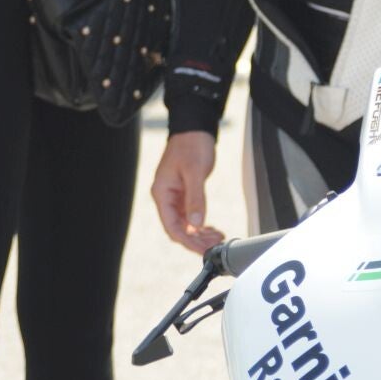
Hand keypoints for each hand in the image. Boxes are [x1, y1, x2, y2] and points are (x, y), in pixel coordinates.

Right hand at [151, 131, 224, 253]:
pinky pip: (191, 216)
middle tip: (215, 245)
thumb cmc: (191, 145)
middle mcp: (166, 197)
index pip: (171, 226)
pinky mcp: (185, 193)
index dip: (187, 241)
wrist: (194, 129)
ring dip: (200, 233)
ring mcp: (176, 196)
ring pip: (186, 224)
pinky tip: (213, 229)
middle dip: (196, 239)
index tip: (202, 250)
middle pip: (179, 228)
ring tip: (218, 238)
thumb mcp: (194, 171)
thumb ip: (195, 198)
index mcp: (162, 192)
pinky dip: (202, 224)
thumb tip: (196, 224)